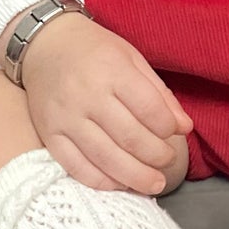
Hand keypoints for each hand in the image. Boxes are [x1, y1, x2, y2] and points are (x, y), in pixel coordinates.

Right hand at [11, 12, 193, 195]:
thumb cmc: (94, 50)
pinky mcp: (49, 134)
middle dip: (157, 156)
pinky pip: (76, 167)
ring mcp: (65, 117)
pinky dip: (102, 181)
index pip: (148, 109)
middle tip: (167, 161)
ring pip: (105, 158)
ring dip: (135, 177)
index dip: (168, 128)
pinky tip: (120, 183)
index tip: (175, 132)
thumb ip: (159, 93)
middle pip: (130, 138)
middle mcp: (86, 95)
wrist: (44, 45)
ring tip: (154, 183)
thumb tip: (184, 127)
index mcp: (111, 70)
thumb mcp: (131, 58)